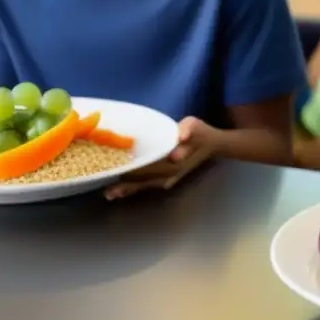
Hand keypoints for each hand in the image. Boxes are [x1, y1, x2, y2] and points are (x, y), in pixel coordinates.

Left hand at [104, 117, 218, 199]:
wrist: (213, 145)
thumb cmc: (201, 133)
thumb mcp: (196, 126)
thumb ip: (188, 130)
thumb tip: (180, 139)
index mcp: (175, 162)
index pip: (150, 167)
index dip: (134, 170)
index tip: (118, 172)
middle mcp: (170, 174)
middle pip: (144, 180)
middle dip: (126, 184)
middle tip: (106, 190)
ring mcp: (169, 179)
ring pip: (145, 185)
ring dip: (128, 190)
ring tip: (110, 194)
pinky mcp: (167, 179)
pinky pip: (149, 185)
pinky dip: (135, 188)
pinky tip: (123, 190)